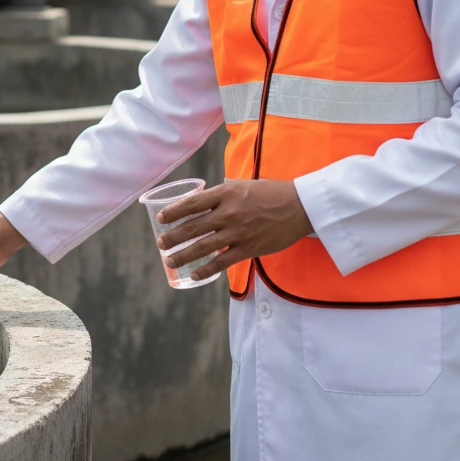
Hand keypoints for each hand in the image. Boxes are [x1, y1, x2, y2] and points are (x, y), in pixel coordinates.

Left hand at [156, 180, 311, 281]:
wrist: (300, 206)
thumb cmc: (271, 193)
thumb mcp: (243, 185)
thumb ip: (223, 195)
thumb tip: (202, 201)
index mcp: (226, 193)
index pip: (192, 203)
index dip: (173, 211)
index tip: (161, 218)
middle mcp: (229, 212)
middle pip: (193, 226)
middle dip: (172, 237)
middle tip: (160, 243)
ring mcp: (238, 232)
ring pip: (203, 247)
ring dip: (183, 255)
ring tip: (169, 261)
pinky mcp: (249, 248)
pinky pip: (222, 262)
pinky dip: (205, 270)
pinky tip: (193, 275)